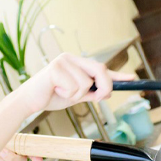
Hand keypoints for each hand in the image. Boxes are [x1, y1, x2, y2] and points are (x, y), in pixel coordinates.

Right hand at [17, 53, 134, 114]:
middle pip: (99, 70)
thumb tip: (107, 92)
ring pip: (86, 83)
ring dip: (77, 95)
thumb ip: (90, 92)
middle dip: (104, 86)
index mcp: (75, 63)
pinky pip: (74, 87)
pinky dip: (68, 95)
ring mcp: (63, 61)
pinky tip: (55, 91)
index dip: (116, 74)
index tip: (132, 78)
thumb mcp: (75, 96)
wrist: (29, 101)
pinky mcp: (55, 68)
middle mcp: (70, 58)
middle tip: (98, 98)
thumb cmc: (50, 96)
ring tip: (62, 93)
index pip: (100, 67)